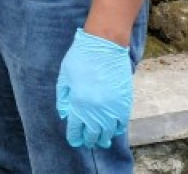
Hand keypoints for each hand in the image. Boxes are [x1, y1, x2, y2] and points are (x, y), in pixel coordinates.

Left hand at [56, 28, 133, 149]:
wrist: (105, 45)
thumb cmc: (80, 58)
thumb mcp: (64, 76)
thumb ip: (63, 98)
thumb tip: (64, 114)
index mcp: (79, 104)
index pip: (76, 129)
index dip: (75, 137)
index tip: (74, 141)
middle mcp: (96, 111)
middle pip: (93, 134)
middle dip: (89, 140)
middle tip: (87, 142)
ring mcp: (112, 108)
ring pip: (108, 133)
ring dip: (103, 138)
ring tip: (101, 140)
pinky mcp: (125, 103)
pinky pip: (121, 124)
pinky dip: (117, 129)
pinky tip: (113, 130)